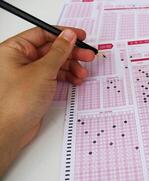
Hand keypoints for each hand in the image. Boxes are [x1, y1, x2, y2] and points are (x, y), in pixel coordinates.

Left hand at [0, 27, 94, 176]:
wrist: (12, 129)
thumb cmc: (16, 101)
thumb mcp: (43, 70)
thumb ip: (58, 51)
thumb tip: (69, 36)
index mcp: (15, 50)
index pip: (42, 34)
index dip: (63, 34)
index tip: (80, 36)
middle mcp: (21, 60)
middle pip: (51, 50)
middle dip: (71, 53)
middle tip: (87, 55)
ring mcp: (30, 74)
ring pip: (56, 64)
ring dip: (71, 67)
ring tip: (82, 72)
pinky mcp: (37, 86)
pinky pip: (55, 76)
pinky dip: (67, 77)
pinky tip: (76, 80)